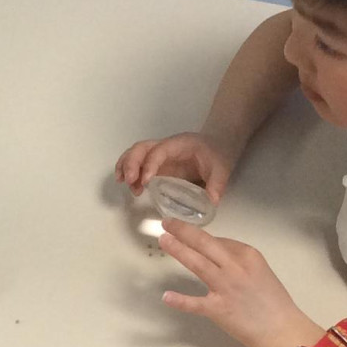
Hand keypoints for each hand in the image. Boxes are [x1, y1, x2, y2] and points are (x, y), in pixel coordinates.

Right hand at [115, 131, 234, 203]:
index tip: (146, 181)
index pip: (158, 151)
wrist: (219, 144)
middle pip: (140, 148)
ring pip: (135, 154)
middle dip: (131, 163)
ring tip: (124, 184)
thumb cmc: (218, 153)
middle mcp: (165, 147)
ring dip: (126, 167)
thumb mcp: (222, 168)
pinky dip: (130, 172)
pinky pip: (139, 164)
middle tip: (129, 182)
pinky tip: (130, 186)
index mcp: (179, 145)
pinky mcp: (158, 164)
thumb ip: (216, 184)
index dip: (150, 164)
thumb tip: (211, 202)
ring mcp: (159, 155)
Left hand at [158, 221, 321, 346]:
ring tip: (164, 241)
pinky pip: (195, 303)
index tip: (189, 233)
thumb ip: (238, 261)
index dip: (200, 236)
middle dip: (183, 231)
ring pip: (197, 263)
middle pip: (205, 243)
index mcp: (248, 256)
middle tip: (167, 223)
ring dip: (178, 250)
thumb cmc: (274, 302)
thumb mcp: (260, 271)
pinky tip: (167, 296)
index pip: (219, 240)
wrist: (284, 330)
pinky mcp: (218, 309)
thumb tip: (215, 254)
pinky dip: (180, 300)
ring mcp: (226, 287)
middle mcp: (235, 267)